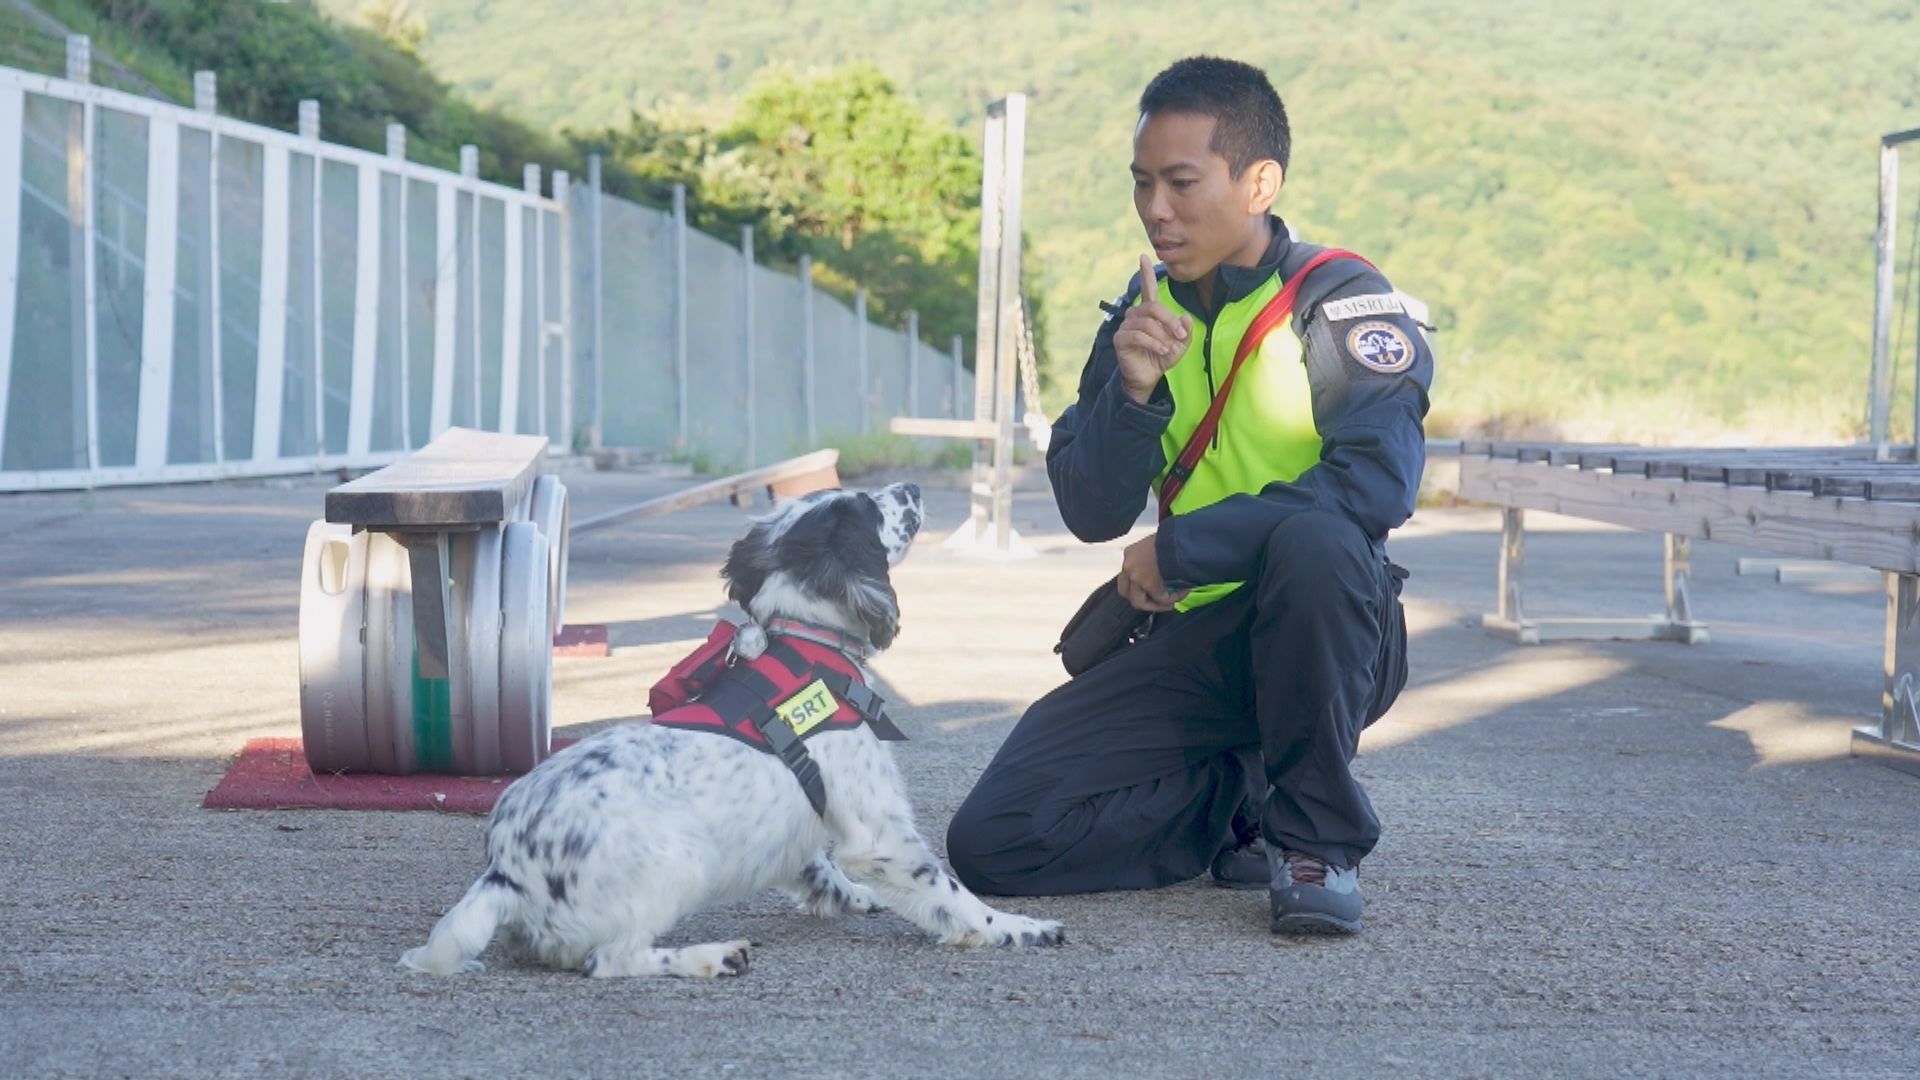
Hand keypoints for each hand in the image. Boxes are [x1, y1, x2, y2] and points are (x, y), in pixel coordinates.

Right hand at [1112, 254, 1191, 404]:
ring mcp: (1126, 326)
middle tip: (1180, 336)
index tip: (1142, 256)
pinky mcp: (1121, 339)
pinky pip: (1138, 335)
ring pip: (1147, 323)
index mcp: (1149, 313)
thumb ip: (1185, 331)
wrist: (1148, 377)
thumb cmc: (1162, 357)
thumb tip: (1185, 318)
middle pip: (1153, 308)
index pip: (1147, 289)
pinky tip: (1161, 350)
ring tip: (1169, 348)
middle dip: (1169, 321)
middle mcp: (1135, 315)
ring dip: (1162, 336)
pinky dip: (1153, 343)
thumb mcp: (1180, 344)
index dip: (1145, 273)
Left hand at [1118, 533, 1186, 612]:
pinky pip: (1160, 598)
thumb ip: (1153, 560)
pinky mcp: (1149, 585)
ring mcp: (1136, 577)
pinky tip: (1183, 592)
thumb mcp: (1157, 545)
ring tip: (1172, 602)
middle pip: (1125, 592)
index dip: (1139, 586)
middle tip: (1158, 602)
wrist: (1182, 539)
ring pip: (1139, 601)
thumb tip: (1161, 576)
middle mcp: (1128, 566)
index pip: (1127, 575)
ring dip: (1156, 604)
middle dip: (1141, 599)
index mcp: (1130, 554)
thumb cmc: (1173, 537)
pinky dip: (1172, 599)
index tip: (1154, 589)